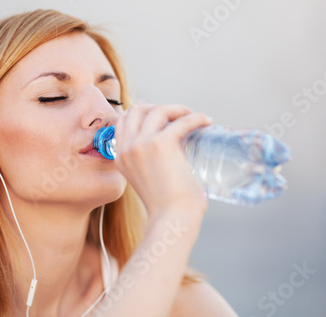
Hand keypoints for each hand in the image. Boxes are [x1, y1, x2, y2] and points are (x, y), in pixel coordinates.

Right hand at [114, 103, 212, 221]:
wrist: (171, 218)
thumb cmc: (166, 206)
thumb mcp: (145, 179)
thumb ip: (147, 163)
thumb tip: (170, 147)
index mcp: (120, 157)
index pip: (124, 120)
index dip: (143, 112)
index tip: (163, 116)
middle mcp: (127, 148)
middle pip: (138, 109)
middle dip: (159, 107)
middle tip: (179, 116)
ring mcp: (141, 144)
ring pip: (158, 110)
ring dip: (178, 109)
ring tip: (193, 116)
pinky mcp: (161, 143)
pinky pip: (181, 121)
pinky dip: (196, 117)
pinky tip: (206, 121)